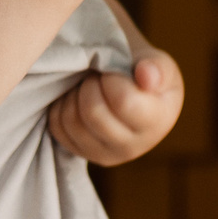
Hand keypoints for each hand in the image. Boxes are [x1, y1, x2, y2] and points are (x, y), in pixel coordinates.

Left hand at [48, 54, 184, 164]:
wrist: (131, 91)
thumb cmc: (145, 74)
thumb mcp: (159, 64)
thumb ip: (157, 67)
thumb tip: (147, 77)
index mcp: (156, 122)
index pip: (123, 102)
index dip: (112, 79)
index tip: (114, 68)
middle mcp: (132, 146)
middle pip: (94, 113)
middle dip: (90, 85)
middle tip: (98, 75)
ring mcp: (105, 155)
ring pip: (73, 122)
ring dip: (74, 95)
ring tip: (87, 84)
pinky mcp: (82, 154)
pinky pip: (58, 129)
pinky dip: (61, 106)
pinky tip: (76, 97)